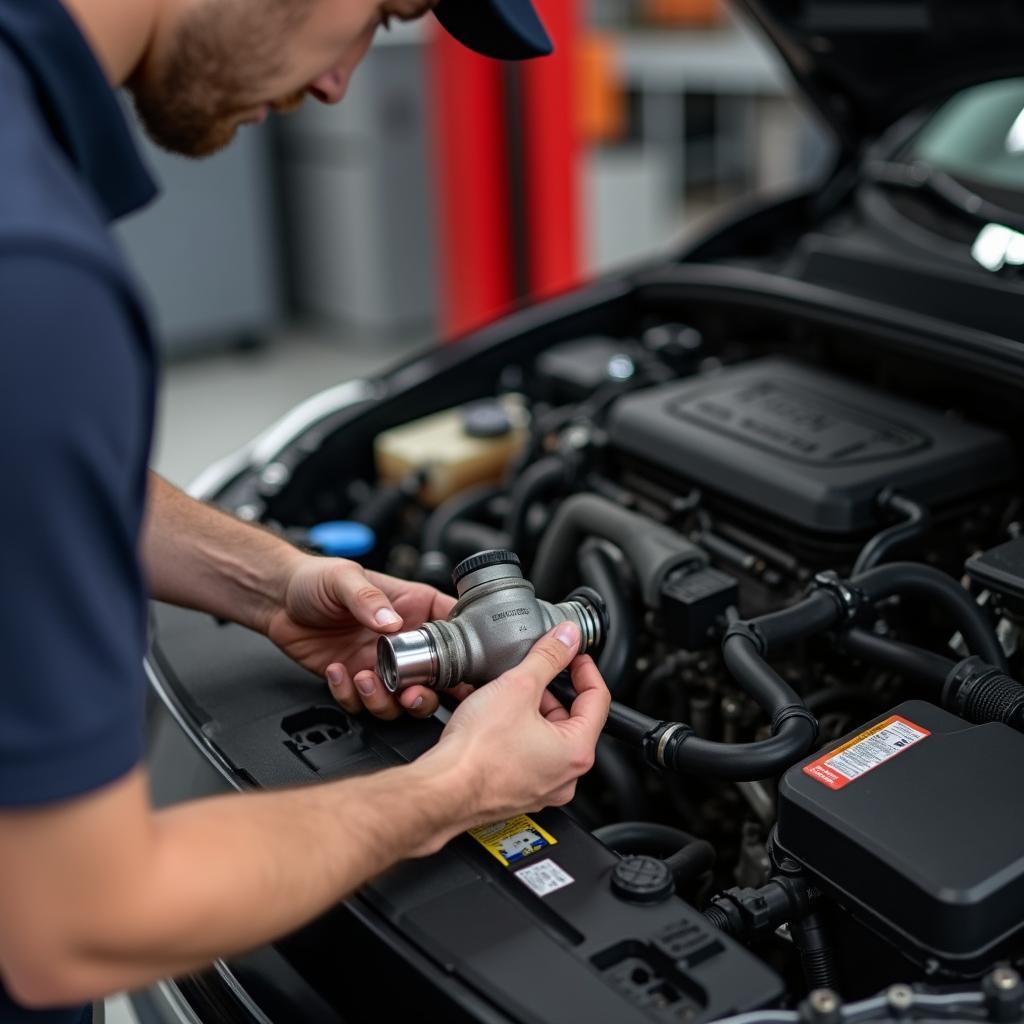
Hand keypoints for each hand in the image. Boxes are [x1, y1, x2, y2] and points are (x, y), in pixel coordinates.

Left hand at [263, 555, 455, 716]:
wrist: (278, 599)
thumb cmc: (316, 578)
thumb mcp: (344, 578)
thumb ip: (368, 600)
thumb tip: (392, 622)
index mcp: (414, 608)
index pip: (454, 630)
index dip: (464, 652)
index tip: (458, 668)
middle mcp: (403, 641)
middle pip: (436, 680)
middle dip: (427, 694)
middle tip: (411, 694)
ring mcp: (381, 664)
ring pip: (401, 702)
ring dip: (385, 701)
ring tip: (365, 679)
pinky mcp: (355, 681)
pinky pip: (362, 705)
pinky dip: (350, 697)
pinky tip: (336, 673)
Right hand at [418, 621, 611, 831]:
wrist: (443, 790)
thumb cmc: (477, 753)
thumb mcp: (518, 687)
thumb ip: (548, 657)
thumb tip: (567, 638)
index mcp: (577, 751)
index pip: (598, 698)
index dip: (584, 669)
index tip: (572, 654)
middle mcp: (564, 776)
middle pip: (569, 718)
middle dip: (548, 690)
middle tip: (528, 673)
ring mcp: (540, 787)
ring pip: (543, 736)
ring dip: (526, 709)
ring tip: (502, 693)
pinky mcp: (515, 792)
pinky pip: (523, 753)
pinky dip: (511, 731)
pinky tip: (490, 716)